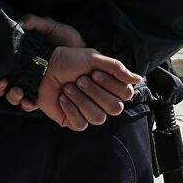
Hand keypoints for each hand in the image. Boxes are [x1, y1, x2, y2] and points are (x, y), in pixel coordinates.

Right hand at [0, 15, 87, 111]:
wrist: (84, 53)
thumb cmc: (65, 39)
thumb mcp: (51, 27)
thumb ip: (36, 22)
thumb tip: (20, 22)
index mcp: (19, 59)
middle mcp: (22, 74)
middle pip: (1, 87)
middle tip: (3, 82)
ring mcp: (32, 86)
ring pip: (15, 97)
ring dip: (13, 97)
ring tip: (19, 92)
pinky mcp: (45, 96)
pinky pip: (32, 104)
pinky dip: (29, 104)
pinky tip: (31, 102)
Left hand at [0, 15, 141, 128]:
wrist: (43, 67)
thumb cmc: (69, 60)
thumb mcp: (93, 58)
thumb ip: (117, 68)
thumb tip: (139, 79)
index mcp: (110, 86)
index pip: (125, 95)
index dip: (111, 85)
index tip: (95, 73)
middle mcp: (103, 101)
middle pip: (114, 108)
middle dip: (95, 92)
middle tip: (79, 79)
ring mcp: (88, 112)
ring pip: (98, 118)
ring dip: (81, 100)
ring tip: (68, 87)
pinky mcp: (73, 121)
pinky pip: (80, 124)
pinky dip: (71, 109)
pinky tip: (63, 98)